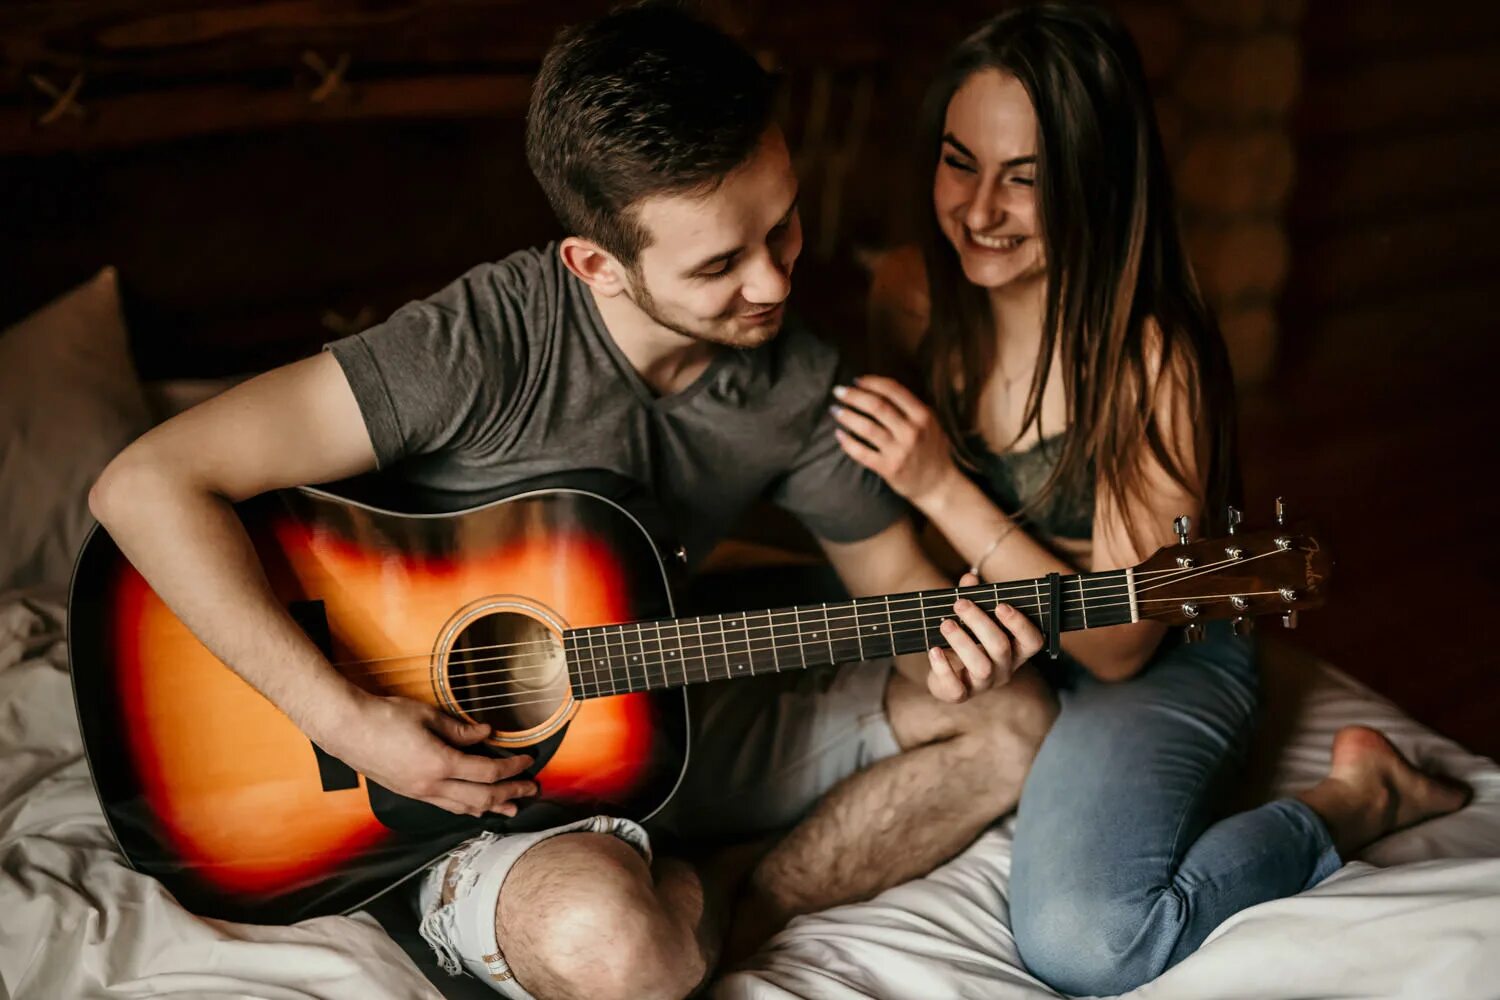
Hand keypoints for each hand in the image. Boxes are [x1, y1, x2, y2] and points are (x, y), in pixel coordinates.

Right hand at [309, 693, 538, 816]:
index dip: (512, 768)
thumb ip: (461, 730)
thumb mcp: (428, 716)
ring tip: (511, 808)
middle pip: (481, 797)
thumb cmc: (384, 717)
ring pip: (463, 807)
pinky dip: (466, 807)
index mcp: (440, 764)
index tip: (528, 761)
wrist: (346, 729)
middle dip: (510, 794)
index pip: (487, 772)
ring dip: (491, 808)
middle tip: (531, 790)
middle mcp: (431, 786)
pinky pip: (446, 806)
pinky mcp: (410, 793)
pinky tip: (474, 806)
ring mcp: (419, 793)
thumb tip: (486, 734)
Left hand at [831, 375, 957, 506]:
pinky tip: (838, 434)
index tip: (856, 380)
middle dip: (853, 396)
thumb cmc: (931, 449)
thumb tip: (878, 388)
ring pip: (867, 428)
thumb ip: (910, 407)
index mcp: (923, 415)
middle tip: (838, 391)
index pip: (894, 390)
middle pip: (877, 406)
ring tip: (835, 410)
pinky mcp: (888, 468)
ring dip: (847, 416)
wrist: (938, 484)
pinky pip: (862, 453)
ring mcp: (900, 451)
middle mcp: (912, 431)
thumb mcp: (930, 423)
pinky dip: (847, 443)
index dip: (872, 382)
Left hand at [925, 572, 1044, 702]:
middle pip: (1001, 648)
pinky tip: (933, 650)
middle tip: (960, 603)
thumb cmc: (967, 639)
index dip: (1020, 624)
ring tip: (945, 623)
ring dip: (962, 642)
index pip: (1033, 641)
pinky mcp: (961, 695)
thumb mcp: (971, 618)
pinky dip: (943, 668)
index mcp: (1015, 650)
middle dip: (980, 623)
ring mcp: (984, 685)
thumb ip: (972, 597)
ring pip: (981, 667)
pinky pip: (956, 688)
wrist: (944, 672)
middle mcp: (1004, 669)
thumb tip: (970, 579)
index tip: (1001, 605)